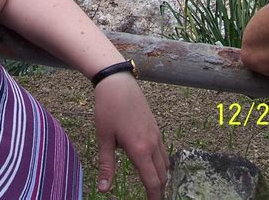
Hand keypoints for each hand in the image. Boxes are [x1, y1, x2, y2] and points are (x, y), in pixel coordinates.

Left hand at [94, 73, 168, 197]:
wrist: (118, 82)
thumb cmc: (108, 109)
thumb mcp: (104, 138)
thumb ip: (107, 165)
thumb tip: (103, 189)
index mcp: (140, 149)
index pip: (153, 181)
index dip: (154, 198)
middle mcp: (152, 143)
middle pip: (163, 175)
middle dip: (159, 191)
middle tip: (153, 199)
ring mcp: (156, 134)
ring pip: (165, 163)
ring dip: (161, 177)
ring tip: (154, 187)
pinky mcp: (155, 126)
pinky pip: (163, 150)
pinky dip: (161, 163)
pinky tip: (152, 165)